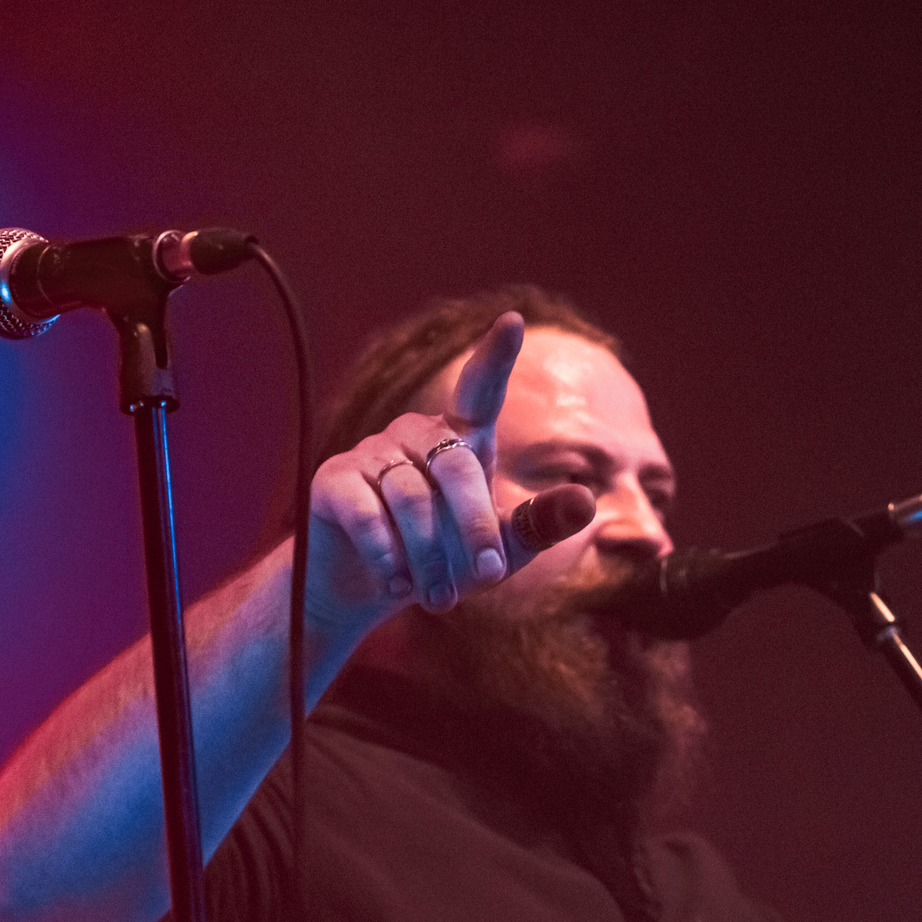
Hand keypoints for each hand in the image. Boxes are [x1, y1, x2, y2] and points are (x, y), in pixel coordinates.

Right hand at [306, 312, 524, 623]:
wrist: (365, 591)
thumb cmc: (440, 562)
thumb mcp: (498, 551)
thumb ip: (539, 525)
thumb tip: (586, 500)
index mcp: (459, 440)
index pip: (480, 391)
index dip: (495, 357)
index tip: (513, 322)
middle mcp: (415, 434)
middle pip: (456, 468)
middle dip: (475, 528)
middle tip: (487, 578)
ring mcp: (371, 452)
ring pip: (412, 500)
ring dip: (431, 558)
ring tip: (439, 599)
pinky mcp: (335, 480)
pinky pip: (368, 515)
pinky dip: (388, 556)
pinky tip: (396, 584)